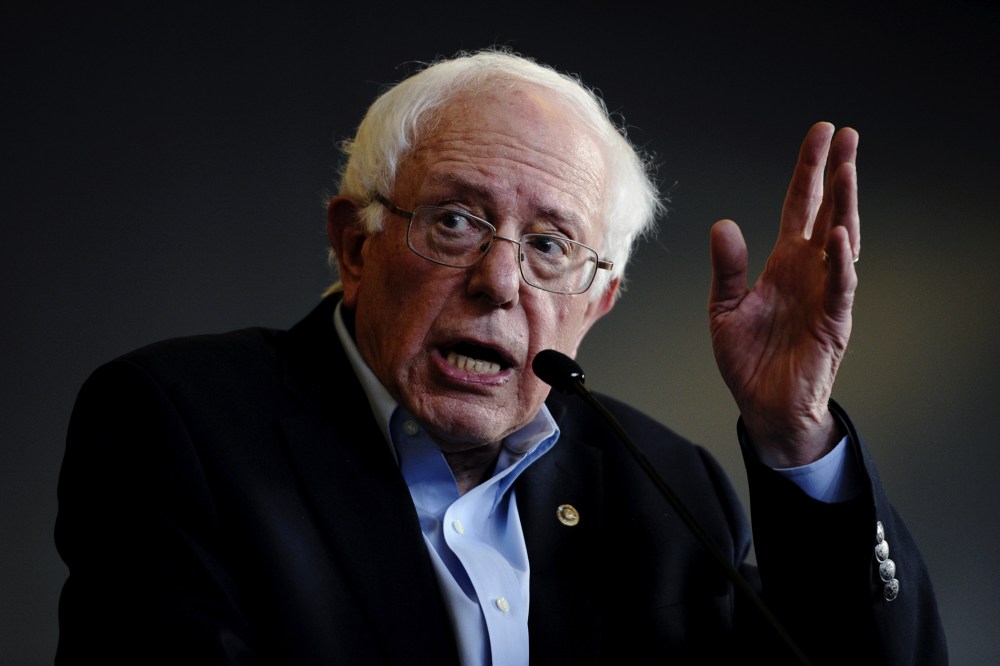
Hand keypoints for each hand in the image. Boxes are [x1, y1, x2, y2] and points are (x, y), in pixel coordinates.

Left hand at [708, 122, 859, 466]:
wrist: (763, 405)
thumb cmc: (748, 358)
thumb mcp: (724, 308)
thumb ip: (726, 269)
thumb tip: (723, 224)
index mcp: (783, 263)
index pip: (798, 206)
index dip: (808, 171)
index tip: (821, 135)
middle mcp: (808, 271)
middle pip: (826, 212)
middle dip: (836, 174)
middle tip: (846, 136)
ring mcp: (825, 294)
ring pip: (839, 242)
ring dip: (843, 206)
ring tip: (846, 171)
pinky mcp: (832, 323)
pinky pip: (840, 288)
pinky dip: (841, 263)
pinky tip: (839, 236)